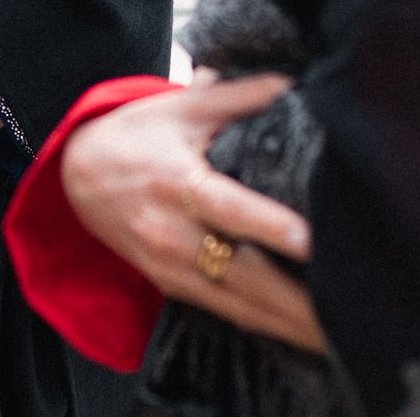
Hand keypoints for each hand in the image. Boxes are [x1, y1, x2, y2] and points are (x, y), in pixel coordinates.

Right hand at [59, 71, 324, 352]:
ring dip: (285, 325)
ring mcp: (168, 265)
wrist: (74, 174)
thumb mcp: (180, 106)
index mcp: (176, 181)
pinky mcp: (169, 284)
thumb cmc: (134, 133)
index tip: (310, 241)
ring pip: (236, 304)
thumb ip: (239, 96)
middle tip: (345, 316)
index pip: (227, 207)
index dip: (268, 225)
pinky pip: (222, 311)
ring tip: (335, 339)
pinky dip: (262, 324)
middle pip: (240, 274)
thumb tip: (295, 81)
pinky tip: (298, 334)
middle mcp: (171, 231)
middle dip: (293, 302)